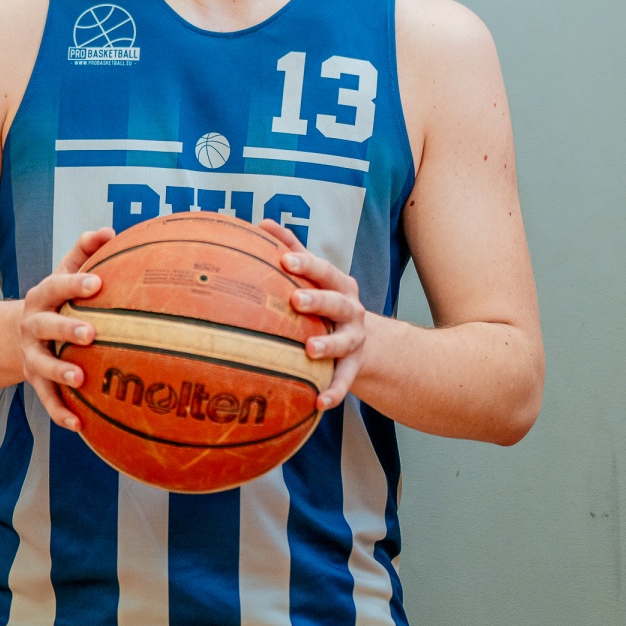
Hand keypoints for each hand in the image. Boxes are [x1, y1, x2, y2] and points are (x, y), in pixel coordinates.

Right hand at [19, 227, 114, 429]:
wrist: (15, 334)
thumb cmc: (56, 300)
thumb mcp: (64, 273)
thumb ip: (85, 252)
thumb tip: (111, 231)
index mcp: (43, 297)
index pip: (57, 286)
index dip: (75, 284)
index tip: (97, 283)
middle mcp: (33, 326)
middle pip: (46, 326)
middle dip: (66, 329)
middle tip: (91, 333)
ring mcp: (32, 355)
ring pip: (42, 366)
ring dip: (60, 373)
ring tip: (81, 379)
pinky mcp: (35, 381)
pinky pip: (47, 399)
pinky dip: (61, 412)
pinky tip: (80, 425)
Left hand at [259, 218, 368, 410]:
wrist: (365, 342)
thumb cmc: (327, 302)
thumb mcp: (316, 277)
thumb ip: (291, 248)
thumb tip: (260, 222)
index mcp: (339, 285)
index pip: (325, 271)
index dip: (307, 264)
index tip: (286, 260)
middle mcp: (351, 310)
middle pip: (337, 302)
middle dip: (318, 300)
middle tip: (296, 300)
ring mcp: (355, 339)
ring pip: (344, 341)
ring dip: (328, 345)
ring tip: (309, 350)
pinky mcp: (354, 367)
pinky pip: (344, 381)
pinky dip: (333, 391)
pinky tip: (319, 403)